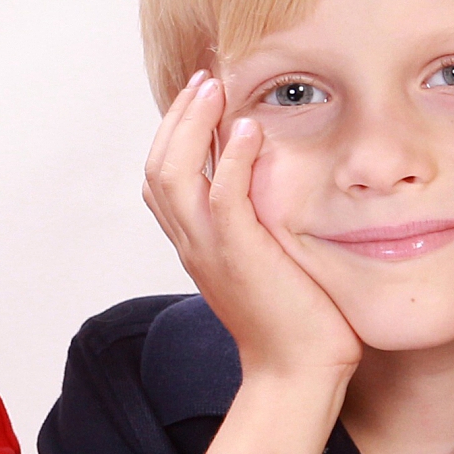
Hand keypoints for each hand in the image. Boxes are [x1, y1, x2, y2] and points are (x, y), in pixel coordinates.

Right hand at [144, 71, 361, 378]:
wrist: (296, 372)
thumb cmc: (292, 322)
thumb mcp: (264, 261)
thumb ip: (256, 224)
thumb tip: (273, 183)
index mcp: (195, 244)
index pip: (161, 179)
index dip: (172, 133)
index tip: (198, 97)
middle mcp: (192, 244)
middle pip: (157, 168)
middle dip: (176, 117)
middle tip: (203, 80)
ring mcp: (210, 250)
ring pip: (174, 175)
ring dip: (191, 125)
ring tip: (215, 90)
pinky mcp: (239, 255)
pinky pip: (221, 197)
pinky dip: (230, 158)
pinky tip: (247, 130)